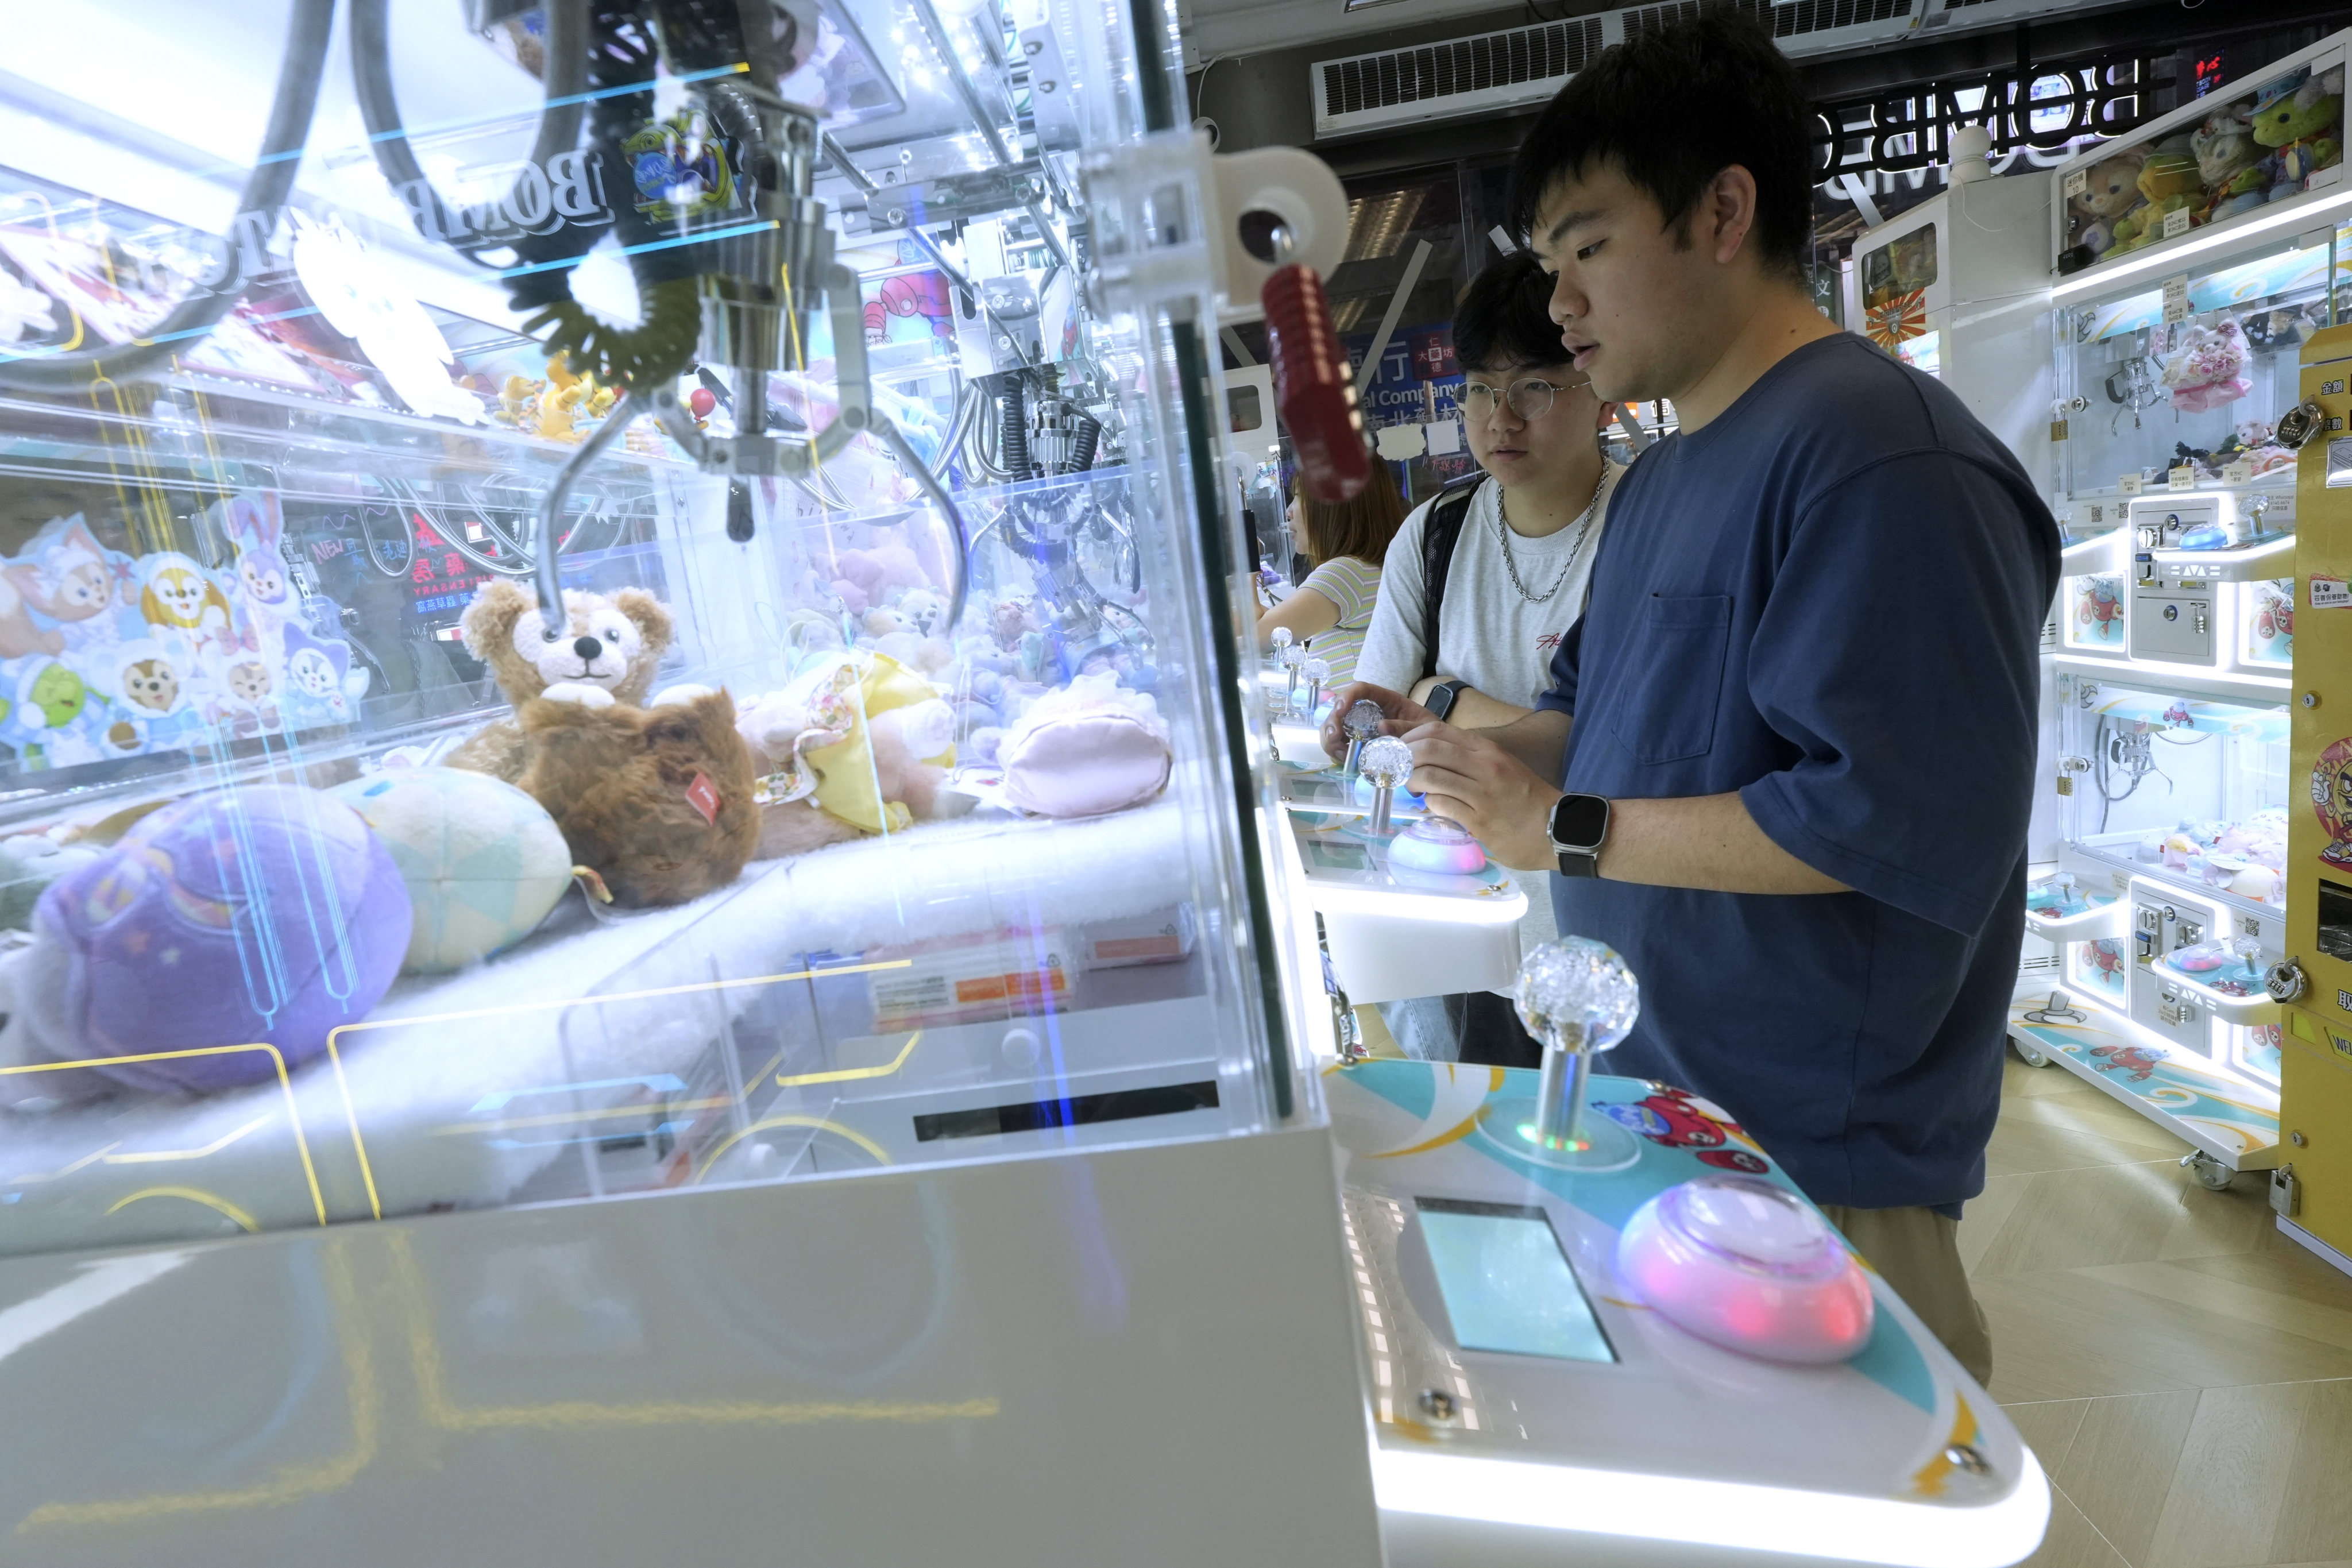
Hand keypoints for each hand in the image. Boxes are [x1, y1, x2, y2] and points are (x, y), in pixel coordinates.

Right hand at [1319, 681, 1438, 760]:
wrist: (1435, 750)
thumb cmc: (1430, 733)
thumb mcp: (1424, 727)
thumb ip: (1406, 726)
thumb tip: (1381, 727)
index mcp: (1385, 700)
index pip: (1361, 689)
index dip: (1347, 696)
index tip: (1341, 710)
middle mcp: (1369, 712)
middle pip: (1341, 709)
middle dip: (1332, 722)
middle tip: (1334, 738)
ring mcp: (1362, 729)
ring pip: (1336, 727)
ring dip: (1330, 739)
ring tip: (1340, 753)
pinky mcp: (1360, 745)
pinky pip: (1340, 746)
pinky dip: (1337, 752)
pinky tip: (1345, 760)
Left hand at [1401, 722, 1563, 871]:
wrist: (1558, 828)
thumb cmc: (1526, 798)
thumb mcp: (1501, 766)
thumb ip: (1468, 759)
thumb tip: (1430, 756)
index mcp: (1488, 750)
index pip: (1439, 731)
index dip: (1411, 737)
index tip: (1398, 748)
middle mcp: (1485, 766)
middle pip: (1429, 750)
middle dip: (1404, 758)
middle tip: (1396, 770)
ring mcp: (1482, 794)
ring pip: (1430, 777)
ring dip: (1412, 782)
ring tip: (1410, 788)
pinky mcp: (1480, 821)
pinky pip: (1441, 806)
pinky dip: (1429, 805)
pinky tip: (1432, 807)